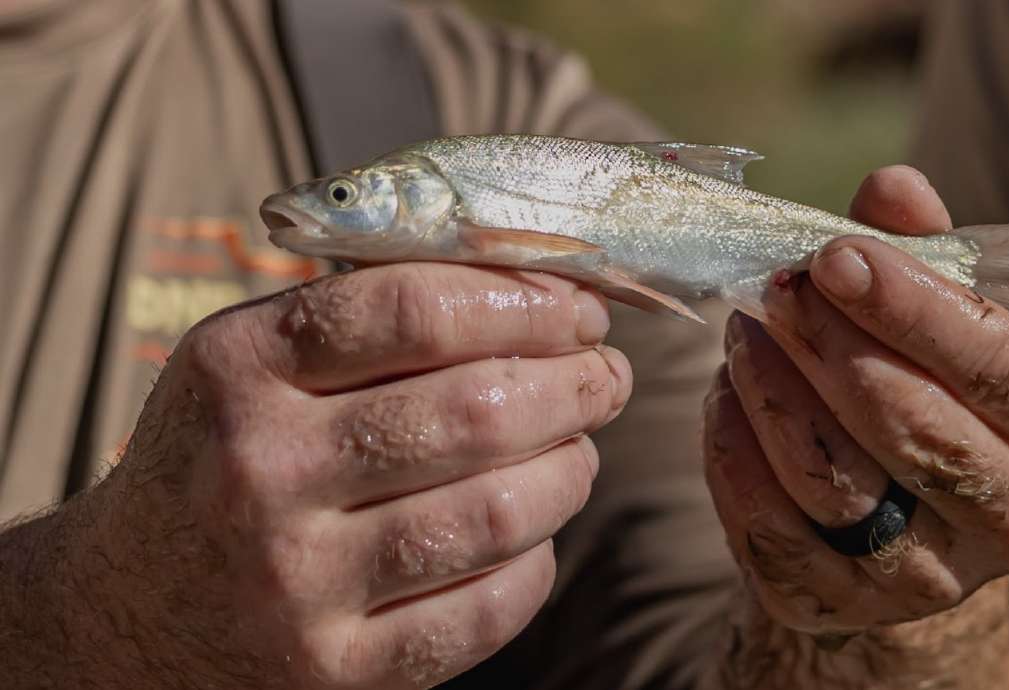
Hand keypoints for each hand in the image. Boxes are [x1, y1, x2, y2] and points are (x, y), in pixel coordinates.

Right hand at [30, 264, 627, 687]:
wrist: (124, 609)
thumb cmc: (215, 460)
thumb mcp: (248, 364)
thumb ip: (365, 318)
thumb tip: (532, 291)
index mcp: (237, 368)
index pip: (413, 310)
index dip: (523, 302)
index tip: (579, 307)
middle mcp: (258, 472)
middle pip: (473, 413)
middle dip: (572, 385)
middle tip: (605, 376)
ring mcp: (294, 583)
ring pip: (493, 514)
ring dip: (568, 472)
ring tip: (579, 450)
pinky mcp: (333, 672)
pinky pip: (483, 611)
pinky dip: (535, 564)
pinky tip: (535, 534)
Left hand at [702, 166, 1008, 680]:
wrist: (916, 505)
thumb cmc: (945, 379)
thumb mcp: (959, 309)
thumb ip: (928, 247)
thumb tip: (888, 191)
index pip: (1001, 365)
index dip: (911, 306)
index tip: (833, 256)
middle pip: (912, 427)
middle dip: (826, 345)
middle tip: (774, 288)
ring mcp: (937, 577)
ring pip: (834, 483)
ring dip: (771, 392)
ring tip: (743, 330)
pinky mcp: (848, 605)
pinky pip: (773, 533)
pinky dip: (734, 457)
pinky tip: (727, 399)